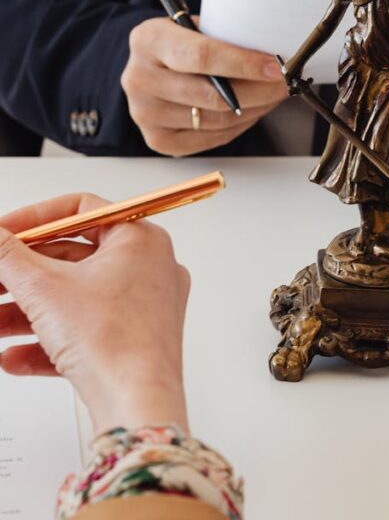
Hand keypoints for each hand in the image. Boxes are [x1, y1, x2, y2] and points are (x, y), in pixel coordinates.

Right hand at [0, 194, 189, 432]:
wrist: (137, 404)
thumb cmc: (113, 341)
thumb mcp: (44, 289)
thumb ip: (11, 256)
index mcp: (140, 239)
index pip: (80, 210)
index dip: (34, 219)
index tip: (4, 233)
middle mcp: (149, 267)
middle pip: (72, 258)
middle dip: (23, 274)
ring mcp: (145, 306)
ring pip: (75, 299)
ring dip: (27, 311)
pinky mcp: (135, 341)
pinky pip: (86, 331)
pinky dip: (50, 340)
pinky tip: (14, 357)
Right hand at [122, 17, 286, 154]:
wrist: (152, 65)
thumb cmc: (182, 42)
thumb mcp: (197, 26)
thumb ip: (226, 37)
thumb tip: (274, 55)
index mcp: (148, 40)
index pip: (202, 56)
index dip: (244, 64)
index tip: (276, 68)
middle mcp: (139, 78)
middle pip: (213, 95)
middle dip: (259, 90)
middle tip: (285, 83)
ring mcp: (145, 113)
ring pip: (217, 119)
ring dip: (254, 108)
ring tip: (272, 95)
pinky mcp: (158, 139)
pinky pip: (212, 137)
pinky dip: (239, 125)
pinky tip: (252, 110)